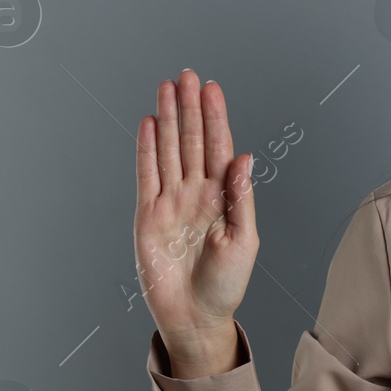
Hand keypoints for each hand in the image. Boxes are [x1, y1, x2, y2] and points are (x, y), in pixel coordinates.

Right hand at [134, 68, 258, 362]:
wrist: (195, 315)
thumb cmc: (226, 284)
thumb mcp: (244, 240)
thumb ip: (240, 197)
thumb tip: (244, 158)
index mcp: (224, 196)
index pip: (219, 147)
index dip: (215, 117)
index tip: (213, 89)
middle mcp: (197, 193)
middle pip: (191, 140)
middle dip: (190, 108)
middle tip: (188, 75)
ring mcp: (171, 201)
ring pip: (168, 150)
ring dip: (167, 119)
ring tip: (166, 88)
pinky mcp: (148, 215)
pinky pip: (146, 174)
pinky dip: (145, 149)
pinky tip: (147, 123)